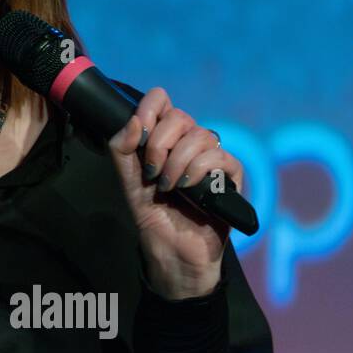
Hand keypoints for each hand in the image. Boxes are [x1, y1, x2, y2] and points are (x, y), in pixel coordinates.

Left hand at [108, 88, 244, 299]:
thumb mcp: (128, 180)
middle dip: (159, 143)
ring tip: (167, 186)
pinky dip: (198, 169)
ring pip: (201, 135)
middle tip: (152, 171)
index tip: (140, 128)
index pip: (163, 102)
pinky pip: (221, 156)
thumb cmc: (152, 215)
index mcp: (165, 140)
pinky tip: (187, 187)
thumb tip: (134, 120)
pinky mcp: (230, 178)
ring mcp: (211, 159)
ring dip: (177, 162)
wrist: (171, 250)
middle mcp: (189, 144)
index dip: (151, 107)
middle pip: (180, 117)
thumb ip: (122, 150)